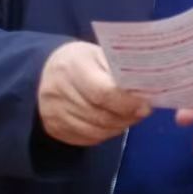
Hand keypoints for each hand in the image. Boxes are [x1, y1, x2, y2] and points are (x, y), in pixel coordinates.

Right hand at [36, 41, 150, 146]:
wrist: (46, 71)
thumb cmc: (83, 61)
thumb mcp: (100, 55)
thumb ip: (120, 72)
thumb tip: (146, 92)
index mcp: (73, 66)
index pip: (103, 93)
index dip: (127, 103)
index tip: (145, 105)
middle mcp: (58, 90)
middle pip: (101, 115)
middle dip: (127, 116)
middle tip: (142, 112)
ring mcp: (53, 112)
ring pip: (96, 131)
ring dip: (118, 127)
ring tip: (129, 117)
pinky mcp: (53, 128)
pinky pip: (87, 138)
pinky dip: (105, 134)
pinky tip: (112, 123)